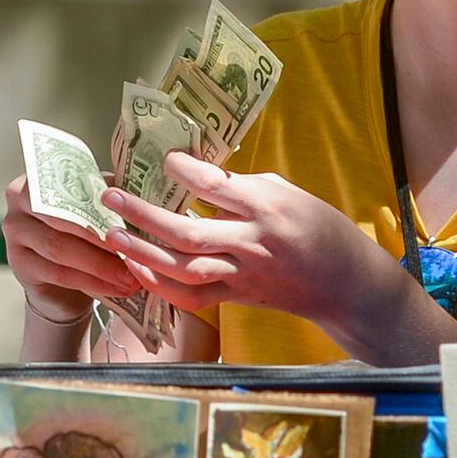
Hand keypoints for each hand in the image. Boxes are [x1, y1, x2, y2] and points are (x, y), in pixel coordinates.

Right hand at [0, 171, 149, 326]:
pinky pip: (60, 275)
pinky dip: (94, 283)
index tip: (134, 216)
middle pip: (61, 217)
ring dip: (101, 265)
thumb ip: (110, 198)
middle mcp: (19, 203)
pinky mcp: (20, 266)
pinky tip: (118, 289)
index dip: (101, 202)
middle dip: (101, 237)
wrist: (63, 282)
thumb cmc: (84, 236)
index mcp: (39, 178)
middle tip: (135, 252)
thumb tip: (140, 197)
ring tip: (131, 276)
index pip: (69, 184)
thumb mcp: (97, 211)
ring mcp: (15, 236)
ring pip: (61, 249)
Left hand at [101, 152, 456, 363]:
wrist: (345, 283)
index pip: (216, 186)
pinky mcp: (238, 298)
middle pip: (187, 233)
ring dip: (143, 253)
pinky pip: (193, 298)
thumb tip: (197, 173)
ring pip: (184, 269)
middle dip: (142, 214)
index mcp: (268, 208)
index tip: (163, 159)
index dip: (183, 171)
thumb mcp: (289, 192)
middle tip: (111, 196)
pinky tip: (138, 268)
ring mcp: (243, 276)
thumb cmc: (319, 228)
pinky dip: (161, 286)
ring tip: (113, 235)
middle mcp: (252, 244)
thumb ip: (243, 185)